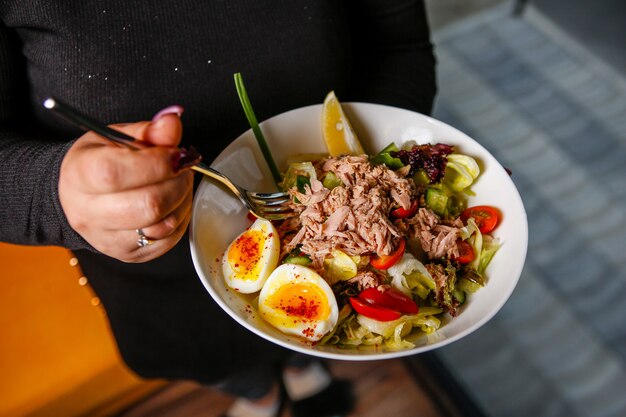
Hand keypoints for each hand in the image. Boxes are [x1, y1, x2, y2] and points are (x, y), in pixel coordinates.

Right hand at [59, 107, 195, 261]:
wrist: (78, 196)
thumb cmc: (98, 162)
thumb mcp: (116, 137)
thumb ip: (148, 130)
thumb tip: (172, 123)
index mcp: (80, 175)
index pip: (117, 173)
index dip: (156, 163)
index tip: (174, 153)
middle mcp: (88, 213)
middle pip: (147, 205)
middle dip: (177, 182)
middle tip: (182, 168)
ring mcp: (109, 240)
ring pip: (162, 225)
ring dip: (182, 200)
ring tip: (176, 183)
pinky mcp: (129, 255)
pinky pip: (169, 240)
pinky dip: (180, 218)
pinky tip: (172, 203)